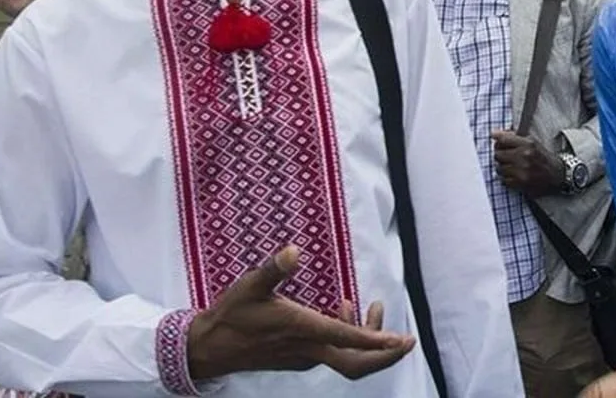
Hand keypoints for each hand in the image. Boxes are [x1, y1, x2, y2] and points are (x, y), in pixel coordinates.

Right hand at [186, 246, 414, 380]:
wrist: (210, 348)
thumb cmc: (231, 316)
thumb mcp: (250, 287)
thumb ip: (274, 269)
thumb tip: (292, 251)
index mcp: (301, 331)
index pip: (348, 340)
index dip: (377, 341)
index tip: (401, 340)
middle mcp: (308, 350)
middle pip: (356, 365)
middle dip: (384, 355)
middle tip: (406, 340)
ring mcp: (304, 357)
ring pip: (346, 358)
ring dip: (366, 339)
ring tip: (373, 307)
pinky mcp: (299, 357)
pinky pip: (334, 352)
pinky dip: (347, 336)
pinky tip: (342, 310)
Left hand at [491, 130, 565, 196]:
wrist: (558, 174)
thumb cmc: (542, 157)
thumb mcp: (532, 142)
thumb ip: (513, 136)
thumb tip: (494, 133)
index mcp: (528, 144)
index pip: (503, 139)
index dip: (497, 141)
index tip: (497, 142)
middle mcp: (524, 156)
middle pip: (498, 154)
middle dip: (500, 155)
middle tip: (506, 156)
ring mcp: (522, 171)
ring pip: (499, 168)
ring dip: (502, 168)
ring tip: (511, 167)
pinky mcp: (521, 183)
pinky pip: (503, 180)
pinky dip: (506, 178)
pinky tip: (513, 175)